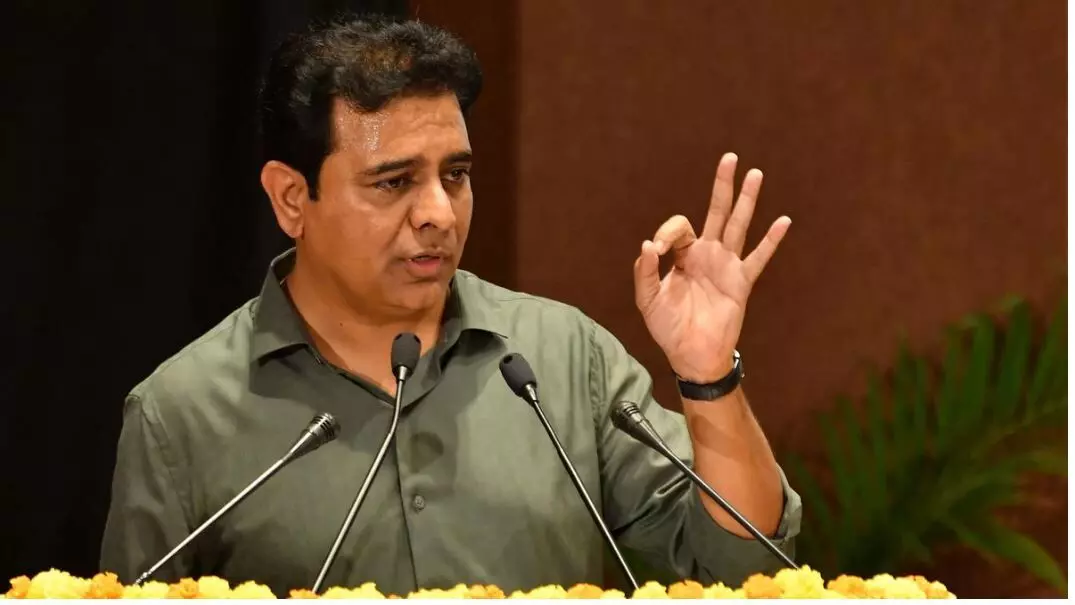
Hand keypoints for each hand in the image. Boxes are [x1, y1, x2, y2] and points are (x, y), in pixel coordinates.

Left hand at [633, 152, 790, 383]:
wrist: (691, 354)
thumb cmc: (668, 327)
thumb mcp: (647, 300)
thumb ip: (645, 272)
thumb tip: (648, 245)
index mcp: (683, 256)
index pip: (679, 228)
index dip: (667, 232)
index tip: (657, 250)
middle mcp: (707, 254)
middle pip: (717, 212)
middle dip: (722, 186)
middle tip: (729, 158)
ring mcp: (726, 266)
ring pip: (738, 226)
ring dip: (746, 201)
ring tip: (755, 174)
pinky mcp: (741, 282)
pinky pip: (758, 258)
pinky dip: (770, 241)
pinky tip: (783, 221)